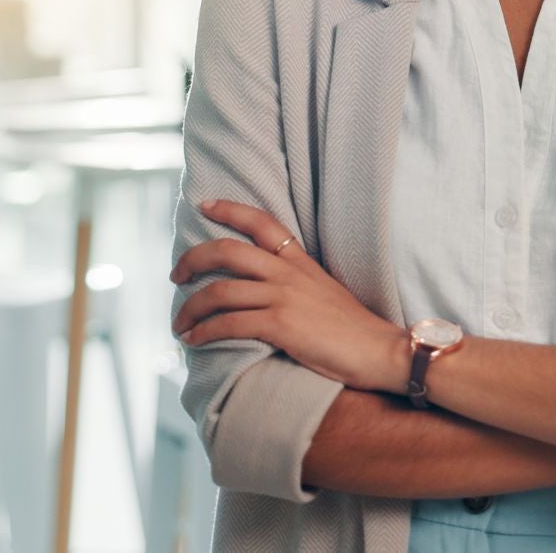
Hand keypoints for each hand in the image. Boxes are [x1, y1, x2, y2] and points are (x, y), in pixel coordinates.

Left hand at [171, 200, 409, 393]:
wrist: (380, 351)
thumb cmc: (353, 329)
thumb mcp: (324, 291)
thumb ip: (295, 283)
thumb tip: (263, 290)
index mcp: (300, 261)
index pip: (261, 222)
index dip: (229, 209)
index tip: (205, 205)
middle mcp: (289, 273)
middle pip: (228, 251)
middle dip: (193, 259)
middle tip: (176, 275)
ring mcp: (284, 297)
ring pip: (220, 291)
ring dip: (190, 308)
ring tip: (179, 323)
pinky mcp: (281, 325)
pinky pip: (229, 324)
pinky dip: (204, 332)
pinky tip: (194, 340)